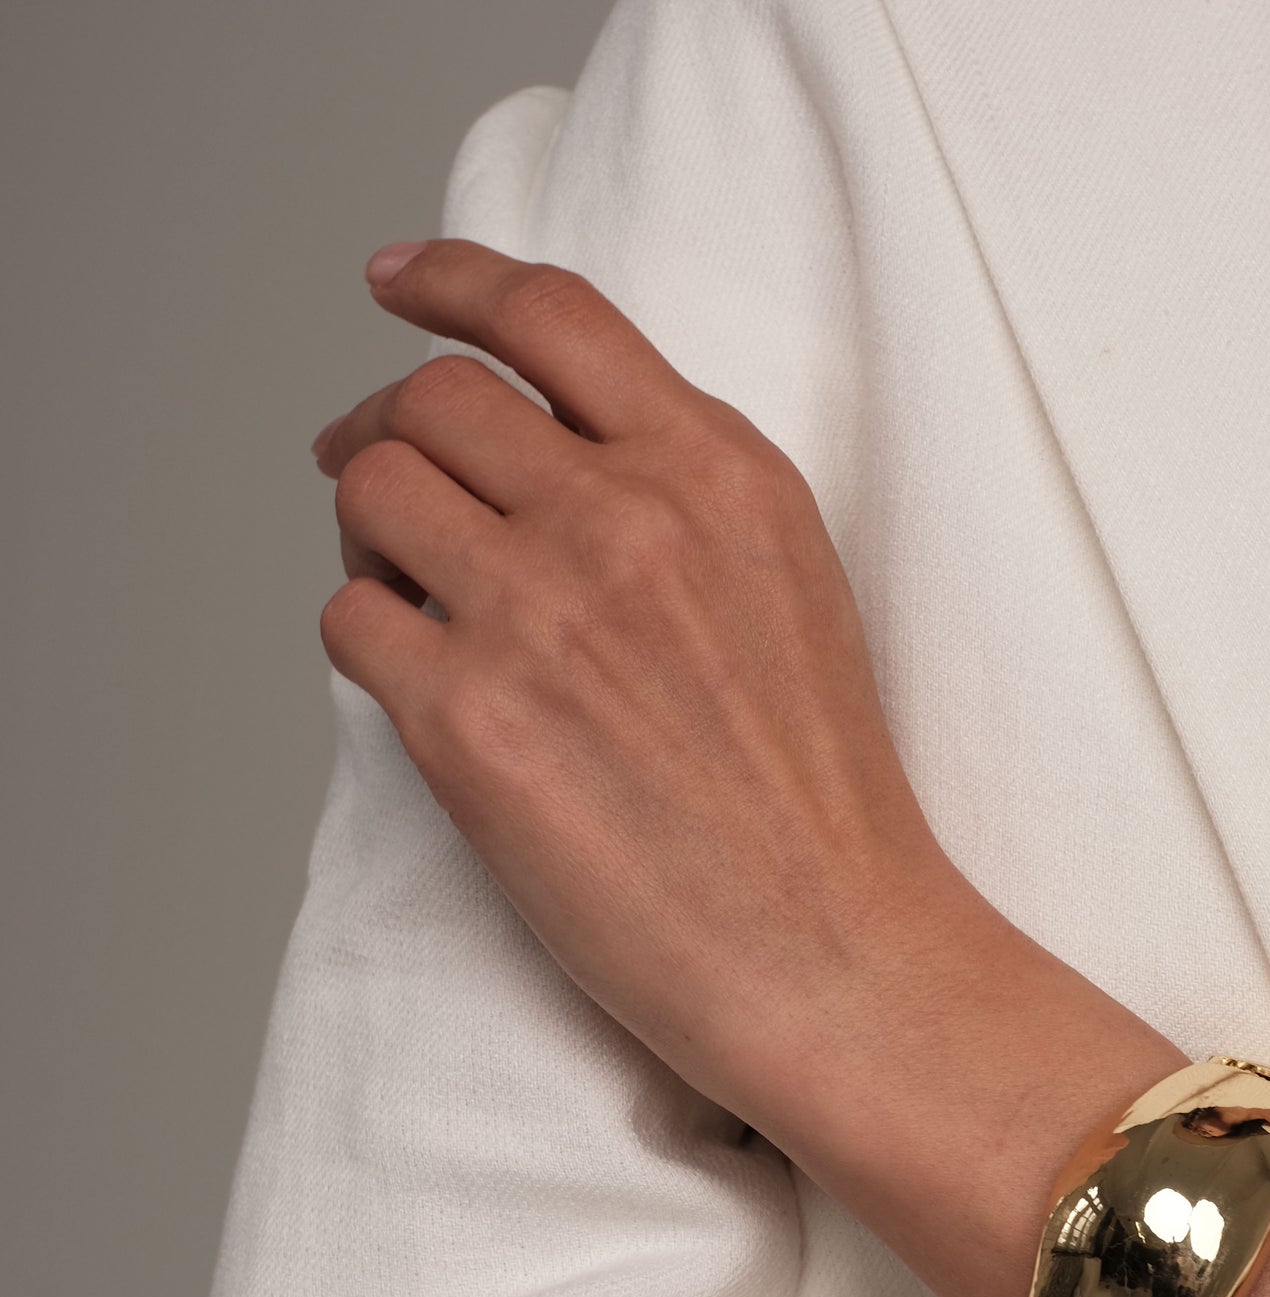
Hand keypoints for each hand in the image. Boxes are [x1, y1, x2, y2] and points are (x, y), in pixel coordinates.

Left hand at [313, 240, 1000, 1136]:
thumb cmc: (819, 809)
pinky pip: (352, 622)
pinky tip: (416, 686)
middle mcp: (628, 519)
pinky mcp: (471, 724)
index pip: (551, 315)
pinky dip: (366, 641)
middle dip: (384, 428)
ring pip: (377, 492)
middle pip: (439, 399)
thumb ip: (684, 500)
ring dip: (366, 534)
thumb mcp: (791, 591)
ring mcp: (542, 615)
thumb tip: (544, 462)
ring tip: (401, 595)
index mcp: (719, 473)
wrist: (836, 957)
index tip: (398, 288)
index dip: (451, 285)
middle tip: (366, 477)